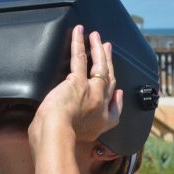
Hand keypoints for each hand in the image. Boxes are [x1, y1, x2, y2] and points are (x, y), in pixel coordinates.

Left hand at [30, 25, 122, 141]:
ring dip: (98, 49)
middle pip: (109, 80)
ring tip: (97, 37)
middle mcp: (100, 107)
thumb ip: (68, 133)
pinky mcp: (78, 81)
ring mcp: (92, 92)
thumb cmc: (55, 142)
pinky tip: (80, 32)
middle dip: (109, 64)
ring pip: (99, 66)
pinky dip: (80, 43)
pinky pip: (80, 58)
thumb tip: (57, 131)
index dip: (117, 98)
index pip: (114, 110)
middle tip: (107, 50)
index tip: (118, 91)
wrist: (56, 135)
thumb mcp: (67, 141)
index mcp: (100, 124)